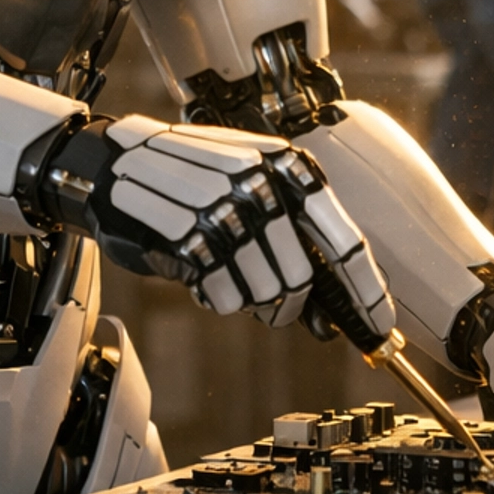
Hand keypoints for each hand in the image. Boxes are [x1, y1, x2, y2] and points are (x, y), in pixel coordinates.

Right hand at [43, 115, 394, 347]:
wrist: (115, 164)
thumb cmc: (191, 179)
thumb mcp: (253, 186)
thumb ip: (296, 239)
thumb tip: (332, 312)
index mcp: (290, 165)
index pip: (345, 242)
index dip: (365, 294)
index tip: (378, 330)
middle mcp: (263, 184)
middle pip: (304, 279)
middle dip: (292, 305)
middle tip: (273, 305)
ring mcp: (226, 210)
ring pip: (267, 294)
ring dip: (250, 300)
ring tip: (226, 274)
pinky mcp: (191, 238)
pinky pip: (226, 298)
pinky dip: (218, 297)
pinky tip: (202, 273)